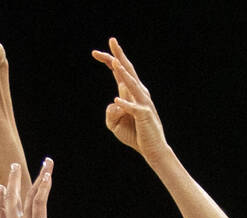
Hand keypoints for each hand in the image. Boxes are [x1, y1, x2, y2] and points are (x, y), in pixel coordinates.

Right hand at [0, 157, 52, 217]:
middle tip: (14, 167)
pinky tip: (48, 176)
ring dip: (38, 177)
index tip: (0, 187)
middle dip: (13, 180)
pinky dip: (44, 188)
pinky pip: (40, 202)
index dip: (0, 198)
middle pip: (12, 197)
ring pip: (31, 194)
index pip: (1, 211)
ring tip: (45, 163)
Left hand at [91, 38, 168, 159]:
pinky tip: (117, 100)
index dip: (109, 61)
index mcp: (130, 93)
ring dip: (124, 75)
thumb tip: (113, 103)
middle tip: (111, 40)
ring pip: (132, 85)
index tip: (95, 53)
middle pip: (127, 71)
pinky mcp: (144, 115)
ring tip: (116, 64)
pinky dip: (125, 105)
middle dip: (119, 55)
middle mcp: (138, 93)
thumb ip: (110, 113)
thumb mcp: (115, 124)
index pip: (118, 73)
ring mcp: (142, 103)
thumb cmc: (134, 134)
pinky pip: (133, 108)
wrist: (151, 149)